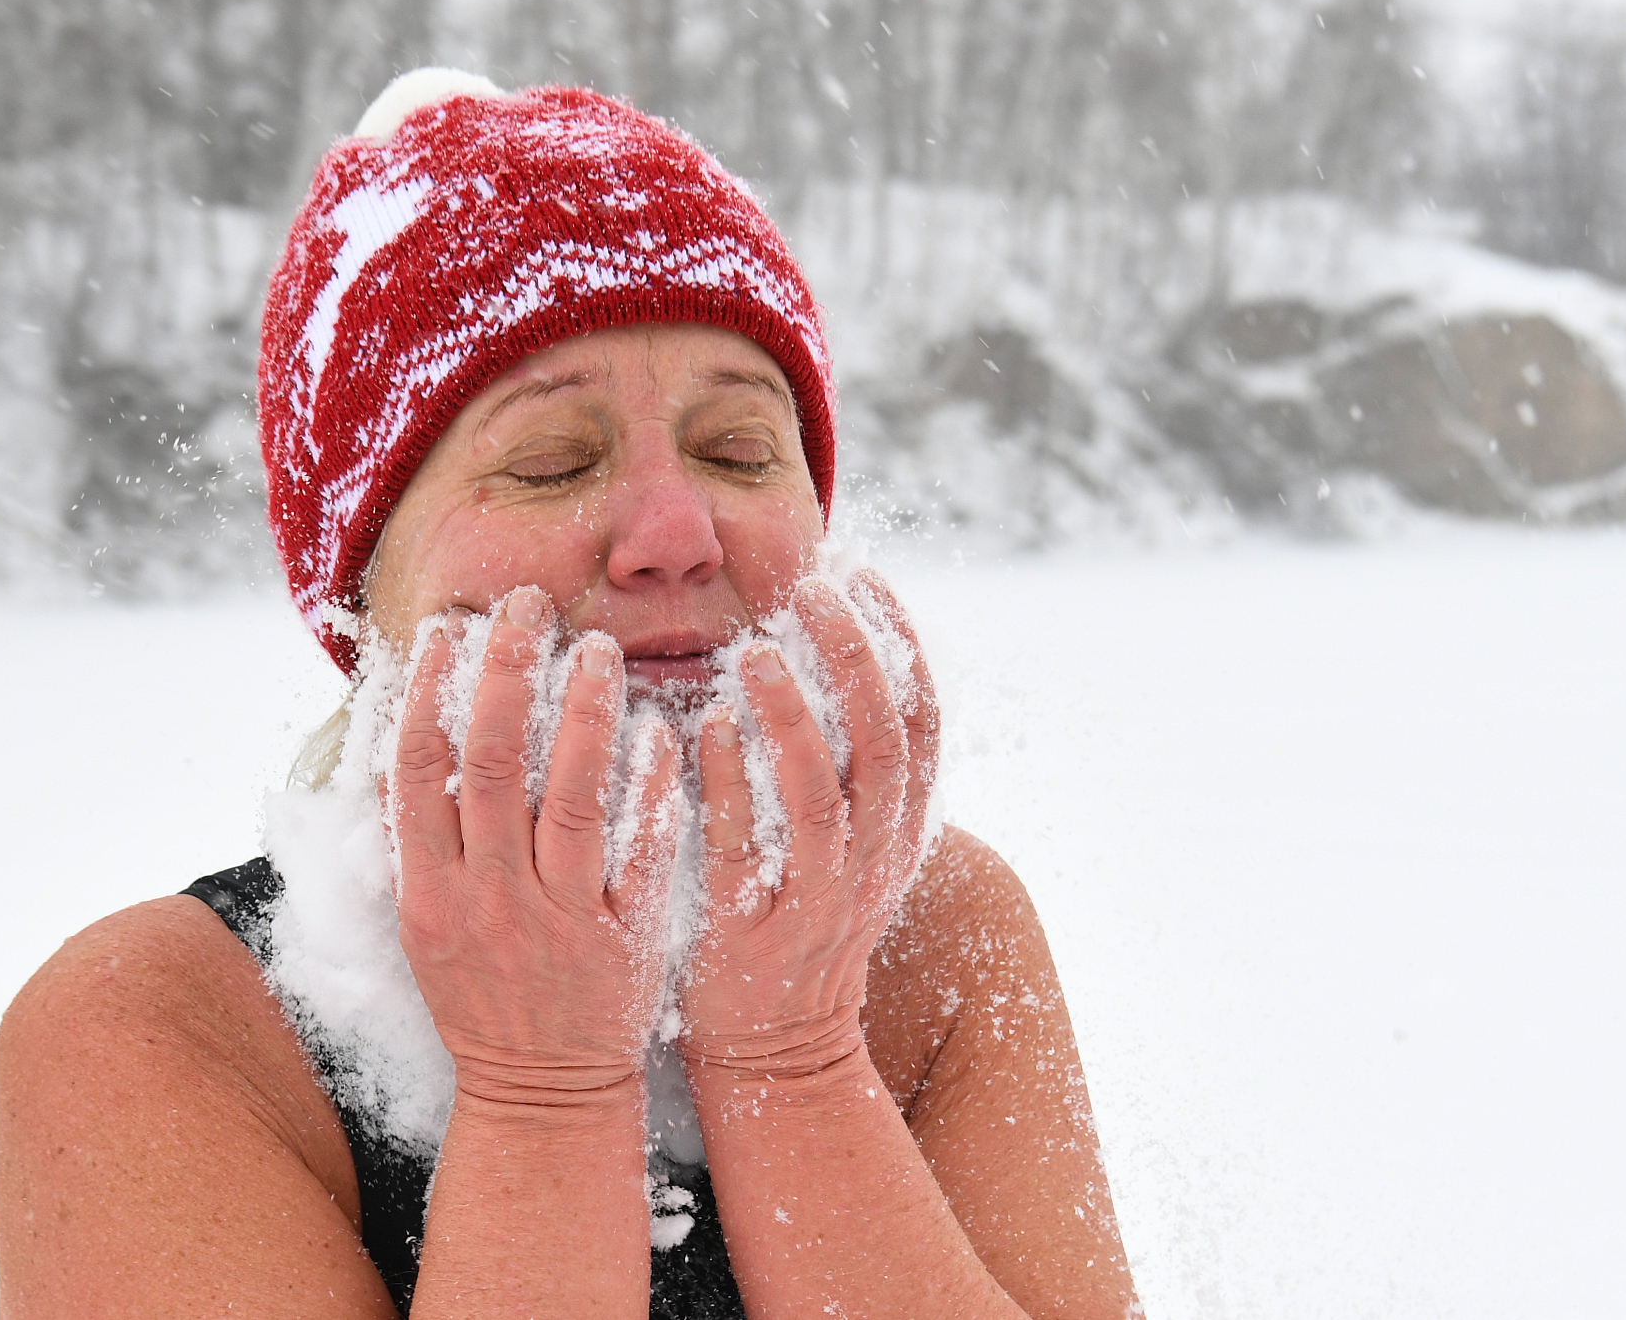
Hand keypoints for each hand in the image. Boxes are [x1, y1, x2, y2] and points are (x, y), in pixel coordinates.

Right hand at [388, 587, 681, 1104]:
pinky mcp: (626, 941)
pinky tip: (658, 729)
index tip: (448, 626)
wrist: (543, 1094)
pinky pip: (641, 854)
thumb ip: (422, 838)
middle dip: (507, 674)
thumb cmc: (484, 994)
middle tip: (529, 603)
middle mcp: (489, 900)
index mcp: (430, 892)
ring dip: (583, 714)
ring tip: (598, 646)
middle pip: (492, 766)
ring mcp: (560, 920)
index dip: (429, 690)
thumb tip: (410, 733)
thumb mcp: (429, 922)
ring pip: (571, 800)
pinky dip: (648, 788)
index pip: (417, 770)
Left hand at [680, 570, 940, 1078]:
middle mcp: (871, 860)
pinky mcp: (755, 931)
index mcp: (897, 830)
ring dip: (791, 717)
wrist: (776, 1050)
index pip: (920, 721)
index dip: (898, 642)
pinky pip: (748, 851)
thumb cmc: (797, 922)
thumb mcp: (848, 845)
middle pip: (883, 744)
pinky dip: (732, 785)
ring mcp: (817, 898)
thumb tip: (836, 658)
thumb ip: (844, 765)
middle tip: (809, 590)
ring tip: (754, 650)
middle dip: (853, 658)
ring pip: (821, 796)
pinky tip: (705, 728)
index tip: (861, 574)